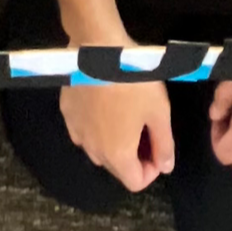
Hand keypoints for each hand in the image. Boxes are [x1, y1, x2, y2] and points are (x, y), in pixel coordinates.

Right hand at [61, 77, 175, 192]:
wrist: (97, 48)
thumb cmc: (133, 82)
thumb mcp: (159, 111)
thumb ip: (164, 144)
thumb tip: (165, 167)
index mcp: (117, 156)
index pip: (135, 182)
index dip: (152, 170)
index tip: (159, 146)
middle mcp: (92, 150)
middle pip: (117, 167)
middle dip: (134, 155)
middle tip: (146, 127)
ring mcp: (75, 131)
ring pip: (99, 148)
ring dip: (114, 141)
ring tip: (125, 113)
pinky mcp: (66, 111)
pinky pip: (84, 129)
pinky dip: (96, 124)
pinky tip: (104, 101)